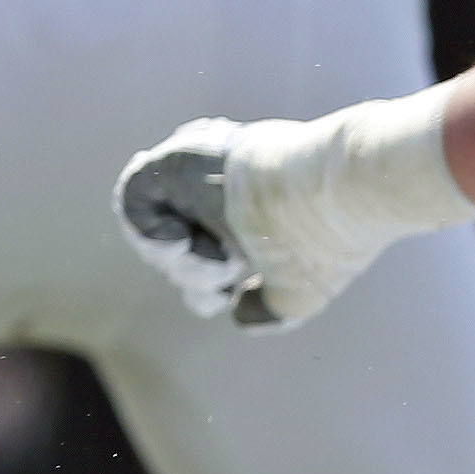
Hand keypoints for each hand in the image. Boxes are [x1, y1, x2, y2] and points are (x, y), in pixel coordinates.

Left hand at [117, 119, 380, 330]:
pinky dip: (147, 229)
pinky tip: (181, 240)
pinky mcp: (182, 160)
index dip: (203, 287)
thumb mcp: (300, 289)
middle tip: (226, 274)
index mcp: (251, 216)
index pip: (203, 254)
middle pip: (176, 245)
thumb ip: (269, 307)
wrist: (339, 191)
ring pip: (158, 226)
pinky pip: (135, 193)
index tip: (226, 295)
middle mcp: (224, 193)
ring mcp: (203, 173)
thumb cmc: (325, 241)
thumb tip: (241, 313)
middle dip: (193, 277)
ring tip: (218, 260)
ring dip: (179, 260)